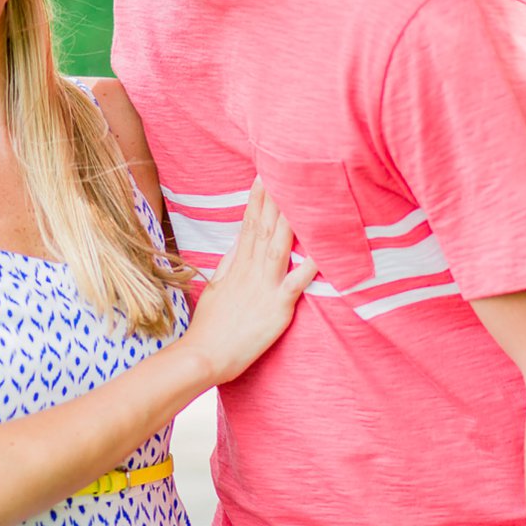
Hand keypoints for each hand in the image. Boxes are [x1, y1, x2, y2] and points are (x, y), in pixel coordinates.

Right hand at [182, 180, 316, 383]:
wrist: (205, 354)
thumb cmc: (210, 326)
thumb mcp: (214, 288)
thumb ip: (227, 265)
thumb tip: (237, 245)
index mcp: (236, 266)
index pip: (248, 226)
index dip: (256, 201)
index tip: (263, 178)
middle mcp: (250, 271)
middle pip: (264, 228)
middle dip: (274, 199)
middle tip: (283, 171)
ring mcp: (263, 287)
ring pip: (278, 247)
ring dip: (289, 221)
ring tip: (298, 197)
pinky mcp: (277, 307)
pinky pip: (295, 283)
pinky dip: (308, 267)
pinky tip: (320, 251)